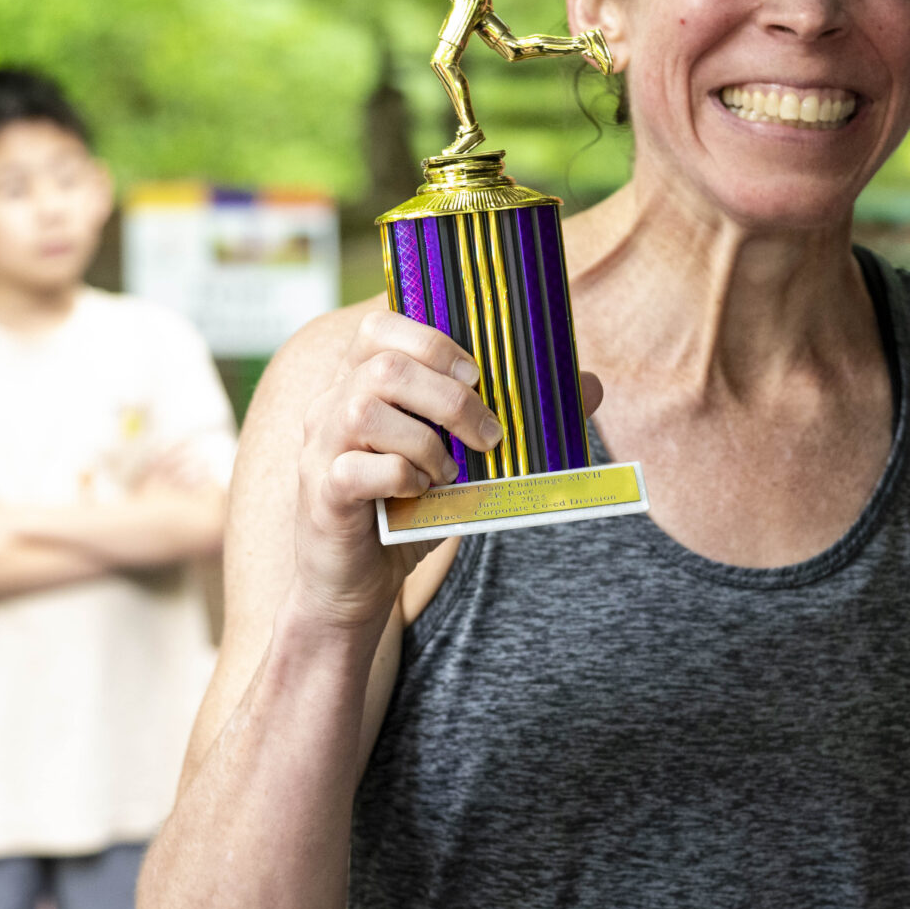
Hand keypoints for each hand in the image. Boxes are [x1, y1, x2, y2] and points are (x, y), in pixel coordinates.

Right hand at [292, 311, 501, 625]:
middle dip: (451, 398)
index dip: (433, 340)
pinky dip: (404, 477)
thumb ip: (515, 417)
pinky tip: (422, 495)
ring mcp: (320, 447)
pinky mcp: (322, 492)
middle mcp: (329, 404)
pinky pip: (359, 469)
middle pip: (385, 367)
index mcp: (358, 380)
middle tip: (489, 435)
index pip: (379, 326)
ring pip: (366, 410)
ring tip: (450, 472)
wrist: (358, 582)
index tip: (477, 374)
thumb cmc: (410, 507)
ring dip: (427, 441)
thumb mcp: (465, 458)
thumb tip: (589, 386)